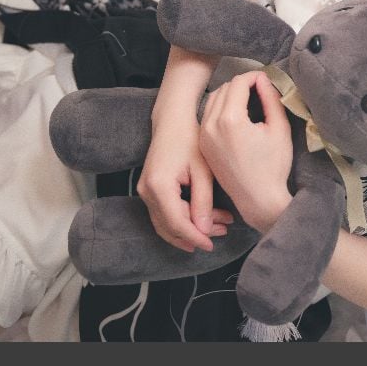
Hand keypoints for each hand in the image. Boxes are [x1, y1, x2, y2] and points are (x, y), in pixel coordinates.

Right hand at [137, 113, 233, 253]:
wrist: (172, 120)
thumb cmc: (190, 139)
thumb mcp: (203, 171)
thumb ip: (204, 202)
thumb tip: (205, 231)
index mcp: (160, 186)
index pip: (177, 223)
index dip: (195, 237)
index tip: (212, 245)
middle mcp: (146, 191)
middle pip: (170, 227)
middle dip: (196, 234)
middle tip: (222, 232)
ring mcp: (144, 191)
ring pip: (165, 223)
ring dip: (190, 229)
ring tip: (217, 227)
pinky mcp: (148, 190)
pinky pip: (163, 214)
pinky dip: (182, 220)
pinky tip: (202, 220)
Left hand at [199, 70, 293, 231]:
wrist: (258, 199)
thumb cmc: (274, 167)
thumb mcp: (279, 129)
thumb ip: (272, 99)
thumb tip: (264, 80)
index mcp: (231, 119)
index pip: (240, 83)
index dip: (255, 76)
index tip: (267, 79)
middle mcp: (211, 125)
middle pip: (225, 88)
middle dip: (243, 83)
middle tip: (261, 87)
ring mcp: (204, 136)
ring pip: (214, 100)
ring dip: (230, 94)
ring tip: (250, 99)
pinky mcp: (203, 145)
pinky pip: (208, 116)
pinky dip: (221, 108)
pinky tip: (237, 115)